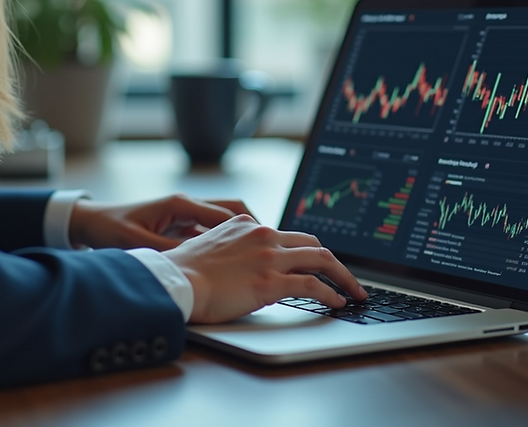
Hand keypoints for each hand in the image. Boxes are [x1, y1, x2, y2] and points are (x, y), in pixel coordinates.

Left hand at [68, 194, 251, 250]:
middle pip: (234, 209)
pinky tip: (234, 260)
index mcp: (180, 204)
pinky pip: (211, 228)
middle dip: (257, 226)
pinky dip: (226, 241)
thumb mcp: (139, 243)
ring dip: (243, 233)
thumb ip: (168, 252)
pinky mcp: (180, 223)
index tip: (268, 243)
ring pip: (225, 219)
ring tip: (260, 253)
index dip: (250, 228)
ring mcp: (184, 213)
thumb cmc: (111, 230)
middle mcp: (186, 204)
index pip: (226, 213)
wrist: (91, 222)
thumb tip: (195, 262)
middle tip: (275, 246)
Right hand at [163, 214, 367, 323]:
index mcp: (247, 225)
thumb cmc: (183, 272)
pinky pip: (312, 285)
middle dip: (335, 262)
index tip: (319, 265)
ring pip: (321, 260)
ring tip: (355, 292)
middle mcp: (263, 235)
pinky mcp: (271, 280)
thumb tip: (249, 270)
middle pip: (313, 243)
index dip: (307, 252)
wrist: (173, 281)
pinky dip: (331, 293)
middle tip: (347, 278)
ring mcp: (269, 256)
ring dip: (343, 277)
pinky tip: (338, 302)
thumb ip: (234, 252)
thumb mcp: (210, 247)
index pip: (288, 235)